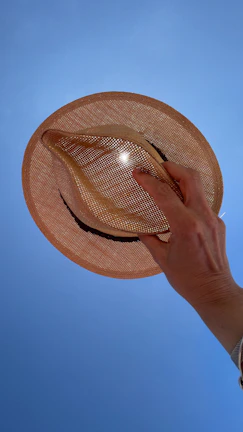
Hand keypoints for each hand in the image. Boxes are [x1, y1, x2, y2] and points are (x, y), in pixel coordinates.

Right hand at [132, 161, 234, 307]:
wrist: (215, 291)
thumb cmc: (186, 279)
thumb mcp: (162, 259)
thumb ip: (149, 239)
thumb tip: (140, 229)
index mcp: (185, 226)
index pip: (164, 194)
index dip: (149, 180)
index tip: (138, 173)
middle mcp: (202, 217)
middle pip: (190, 178)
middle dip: (172, 167)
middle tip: (157, 168)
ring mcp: (213, 218)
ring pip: (199, 188)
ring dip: (182, 180)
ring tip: (166, 182)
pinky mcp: (218, 223)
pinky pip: (202, 202)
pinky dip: (188, 197)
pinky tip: (179, 207)